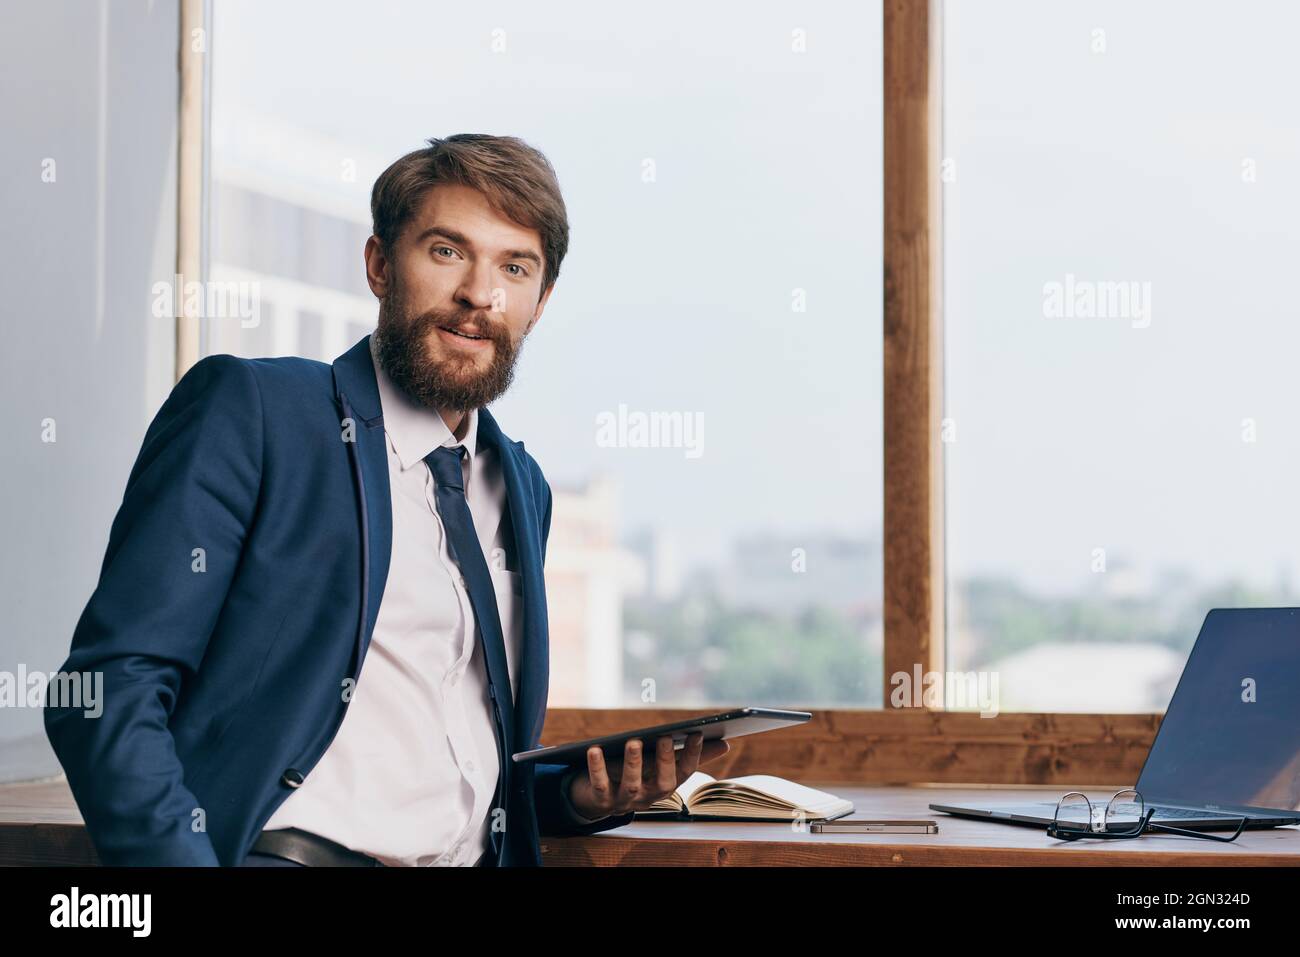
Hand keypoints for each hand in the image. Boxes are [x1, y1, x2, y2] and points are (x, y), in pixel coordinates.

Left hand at [566, 732, 729, 819]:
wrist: (596, 798)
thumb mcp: (661, 766)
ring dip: (634, 763)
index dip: (692, 755)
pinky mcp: (600, 799)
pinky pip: (600, 785)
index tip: (697, 732)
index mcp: (664, 786)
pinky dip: (597, 768)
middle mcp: (647, 797)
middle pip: (662, 784)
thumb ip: (690, 756)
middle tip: (667, 736)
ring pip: (632, 785)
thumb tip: (725, 744)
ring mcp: (624, 800)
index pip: (684, 773)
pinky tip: (595, 749)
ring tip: (634, 741)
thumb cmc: (636, 775)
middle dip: (666, 761)